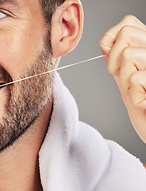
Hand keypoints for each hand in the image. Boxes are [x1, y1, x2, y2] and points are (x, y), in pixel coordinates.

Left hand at [100, 15, 145, 142]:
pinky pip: (135, 78)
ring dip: (125, 79)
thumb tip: (105, 44)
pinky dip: (134, 95)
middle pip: (126, 34)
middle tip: (125, 80)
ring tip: (138, 91)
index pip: (127, 24)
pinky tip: (145, 102)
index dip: (112, 40)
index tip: (114, 63)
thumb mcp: (127, 81)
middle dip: (114, 59)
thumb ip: (118, 62)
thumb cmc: (143, 109)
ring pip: (128, 54)